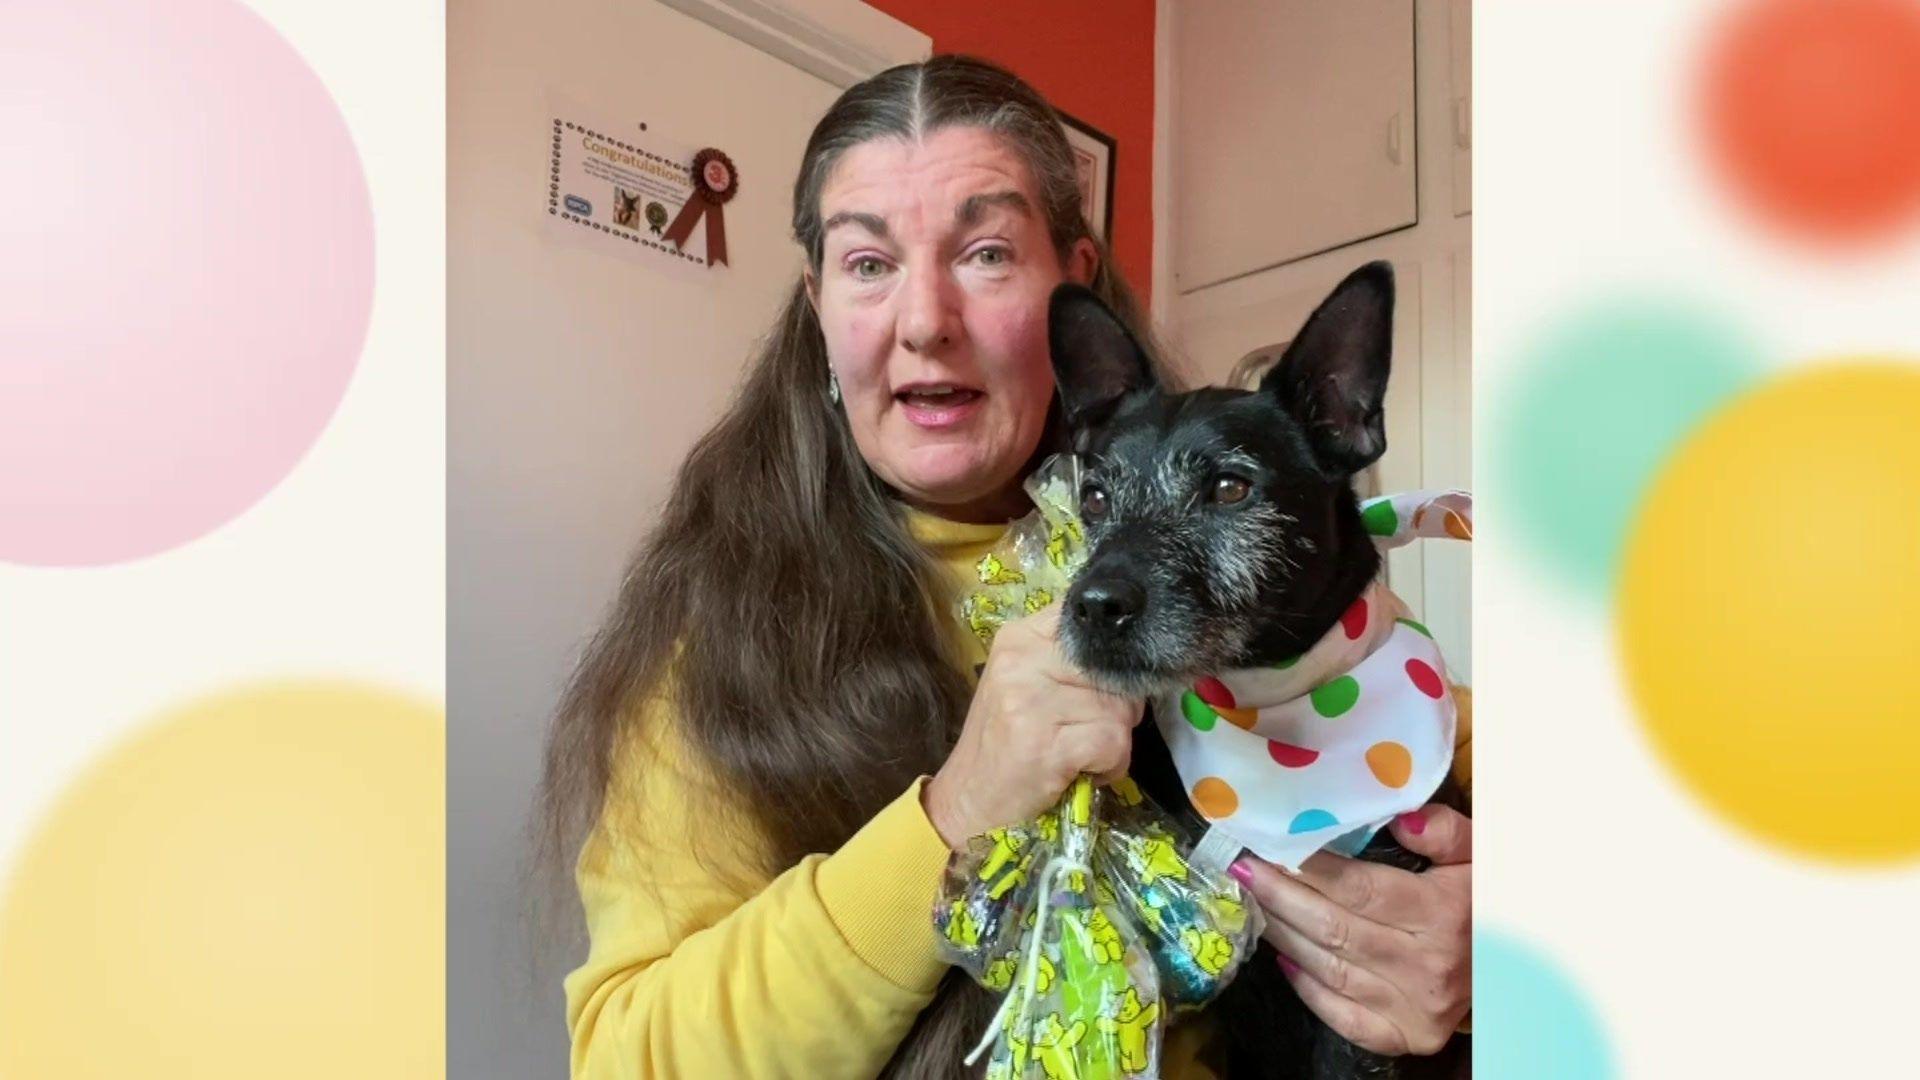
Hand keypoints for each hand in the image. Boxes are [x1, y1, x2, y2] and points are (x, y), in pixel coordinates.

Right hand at [923, 603, 1143, 849]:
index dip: (1110, 658)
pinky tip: (1083, 772)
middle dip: (1118, 706)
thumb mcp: (1025, 684)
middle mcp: (1022, 659)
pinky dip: (1110, 765)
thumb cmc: (1004, 744)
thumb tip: (1131, 655)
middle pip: (1113, 669)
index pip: (1091, 625)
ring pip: (1120, 708)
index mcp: (1019, 637)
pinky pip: (1113, 742)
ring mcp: (1031, 701)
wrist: (967, 801)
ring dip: (1113, 741)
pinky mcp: (1046, 744)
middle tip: (1089, 731)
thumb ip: (1066, 660)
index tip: (1098, 687)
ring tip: (1081, 754)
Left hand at [1232, 805, 1470, 1055]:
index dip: (1307, 868)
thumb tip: (1399, 815)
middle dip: (1279, 896)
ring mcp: (1413, 1007)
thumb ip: (1443, 830)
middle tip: (1242, 869)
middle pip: (1333, 928)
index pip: (1358, 888)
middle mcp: (1426, 966)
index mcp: (1443, 914)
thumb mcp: (1479, 856)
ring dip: (1282, 933)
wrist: (1522, 969)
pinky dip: (1305, 987)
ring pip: (1328, 968)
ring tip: (1252, 902)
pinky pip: (1341, 1014)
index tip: (1267, 846)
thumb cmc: (1486, 903)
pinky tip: (1282, 956)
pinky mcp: (1405, 1036)